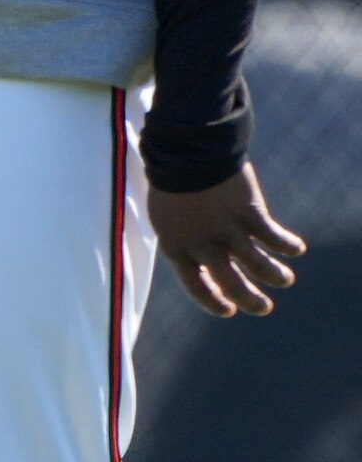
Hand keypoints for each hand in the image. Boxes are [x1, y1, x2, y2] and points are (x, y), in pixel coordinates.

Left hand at [150, 162, 305, 316]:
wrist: (184, 151)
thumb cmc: (171, 181)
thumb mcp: (165, 216)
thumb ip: (184, 239)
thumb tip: (201, 260)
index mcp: (177, 247)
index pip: (197, 287)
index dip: (214, 302)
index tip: (229, 310)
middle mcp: (203, 246)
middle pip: (233, 285)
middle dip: (251, 301)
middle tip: (263, 307)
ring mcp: (228, 231)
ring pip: (260, 267)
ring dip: (276, 277)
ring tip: (284, 279)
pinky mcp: (250, 214)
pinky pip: (276, 238)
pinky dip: (289, 246)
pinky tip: (295, 248)